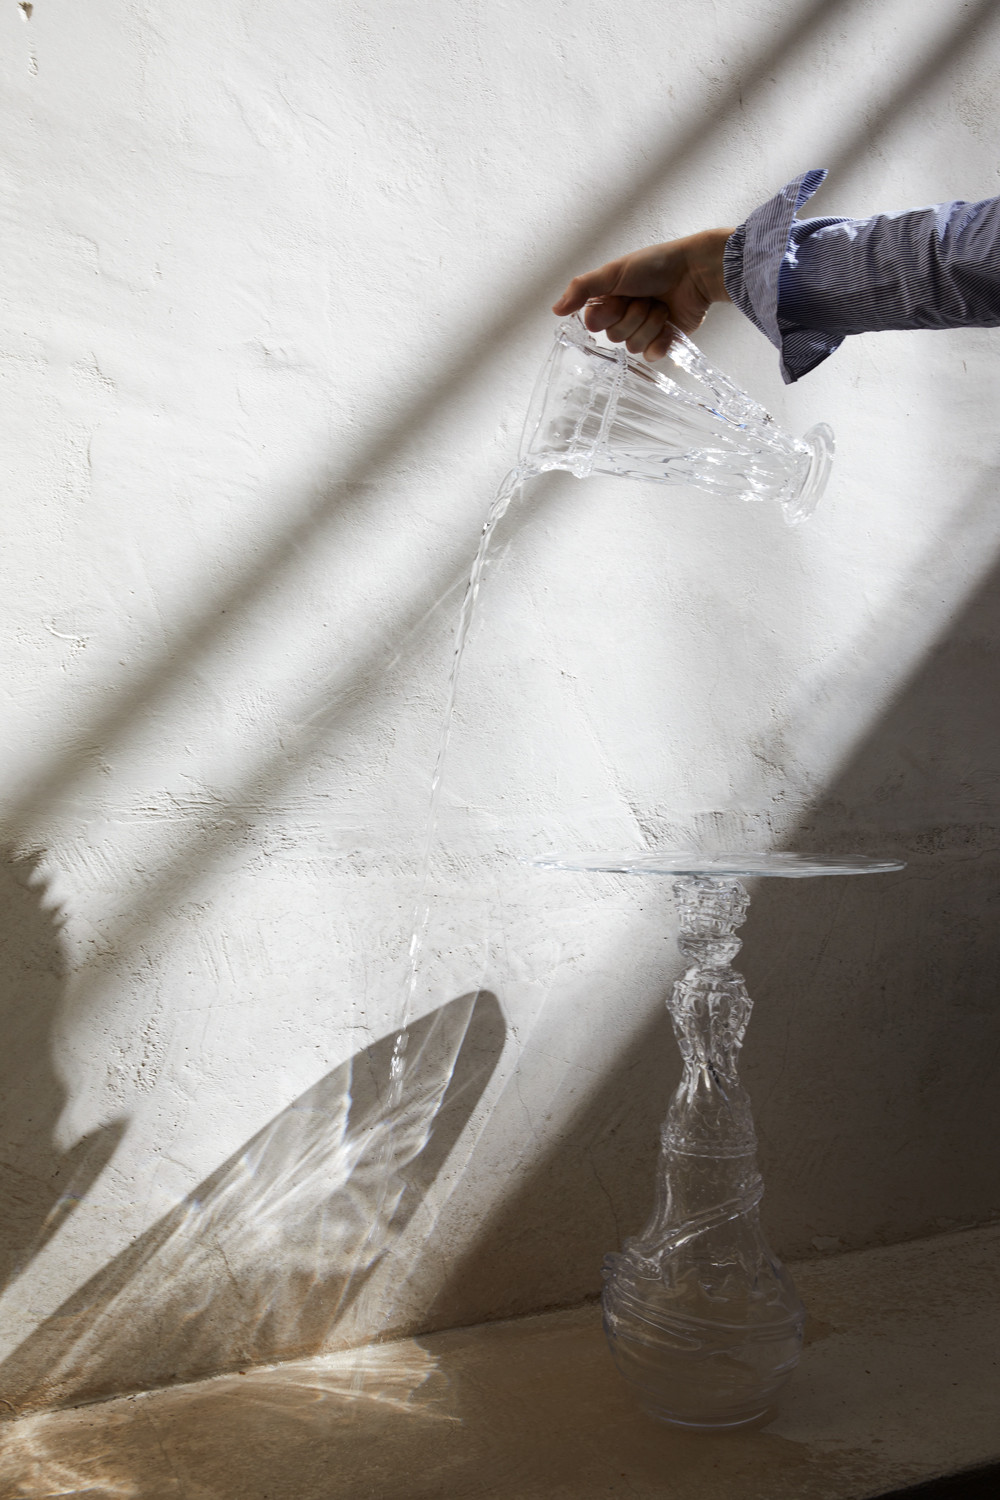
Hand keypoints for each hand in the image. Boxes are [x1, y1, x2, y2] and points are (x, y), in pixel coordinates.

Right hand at [551, 228, 733, 359]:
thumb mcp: (613, 272)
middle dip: (632, 316)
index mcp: (609, 301)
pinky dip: (660, 342)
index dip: (608, 313)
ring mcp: (644, 330)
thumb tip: (555, 309)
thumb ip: (581, 289)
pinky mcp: (663, 341)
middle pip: (614, 337)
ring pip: (633, 346)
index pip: (594, 324)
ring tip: (660, 305)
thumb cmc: (655, 265)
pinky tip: (668, 326)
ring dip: (649, 323)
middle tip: (645, 298)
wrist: (694, 271)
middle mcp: (624, 317)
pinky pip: (650, 356)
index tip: (620, 296)